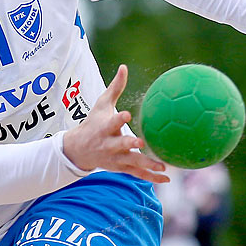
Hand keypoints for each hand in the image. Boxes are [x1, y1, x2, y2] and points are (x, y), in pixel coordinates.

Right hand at [61, 66, 167, 183]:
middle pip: (120, 145)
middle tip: (140, 143)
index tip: (127, 114)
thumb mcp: (101, 104)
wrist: (78, 150)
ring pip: (131, 162)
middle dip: (129, 144)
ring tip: (162, 167)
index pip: (112, 122)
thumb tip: (124, 67)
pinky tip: (166, 179)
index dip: (119, 119)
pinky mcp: (121, 168)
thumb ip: (115, 87)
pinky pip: (137, 174)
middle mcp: (109, 144)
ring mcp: (115, 158)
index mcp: (105, 127)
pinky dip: (151, 178)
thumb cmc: (93, 123)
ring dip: (146, 165)